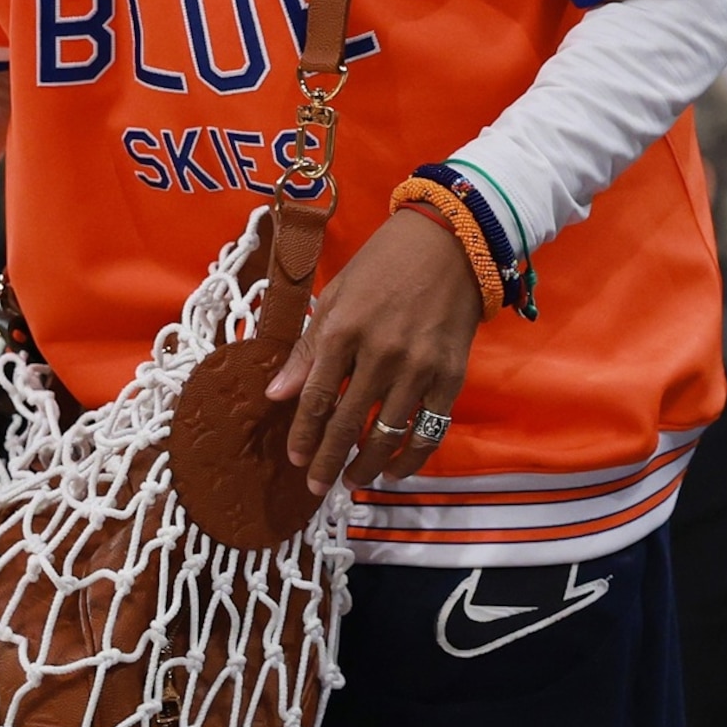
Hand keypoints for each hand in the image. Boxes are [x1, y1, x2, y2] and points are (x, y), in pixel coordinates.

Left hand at [264, 208, 484, 492]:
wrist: (451, 241)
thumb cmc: (384, 263)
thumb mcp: (335, 295)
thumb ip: (307, 348)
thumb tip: (276, 395)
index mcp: (344, 329)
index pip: (315, 398)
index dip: (302, 434)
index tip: (295, 458)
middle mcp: (380, 353)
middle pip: (347, 424)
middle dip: (327, 461)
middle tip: (316, 486)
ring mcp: (419, 367)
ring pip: (387, 434)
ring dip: (366, 466)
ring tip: (353, 480)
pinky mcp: (451, 375)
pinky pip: (429, 429)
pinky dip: (411, 457)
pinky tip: (395, 470)